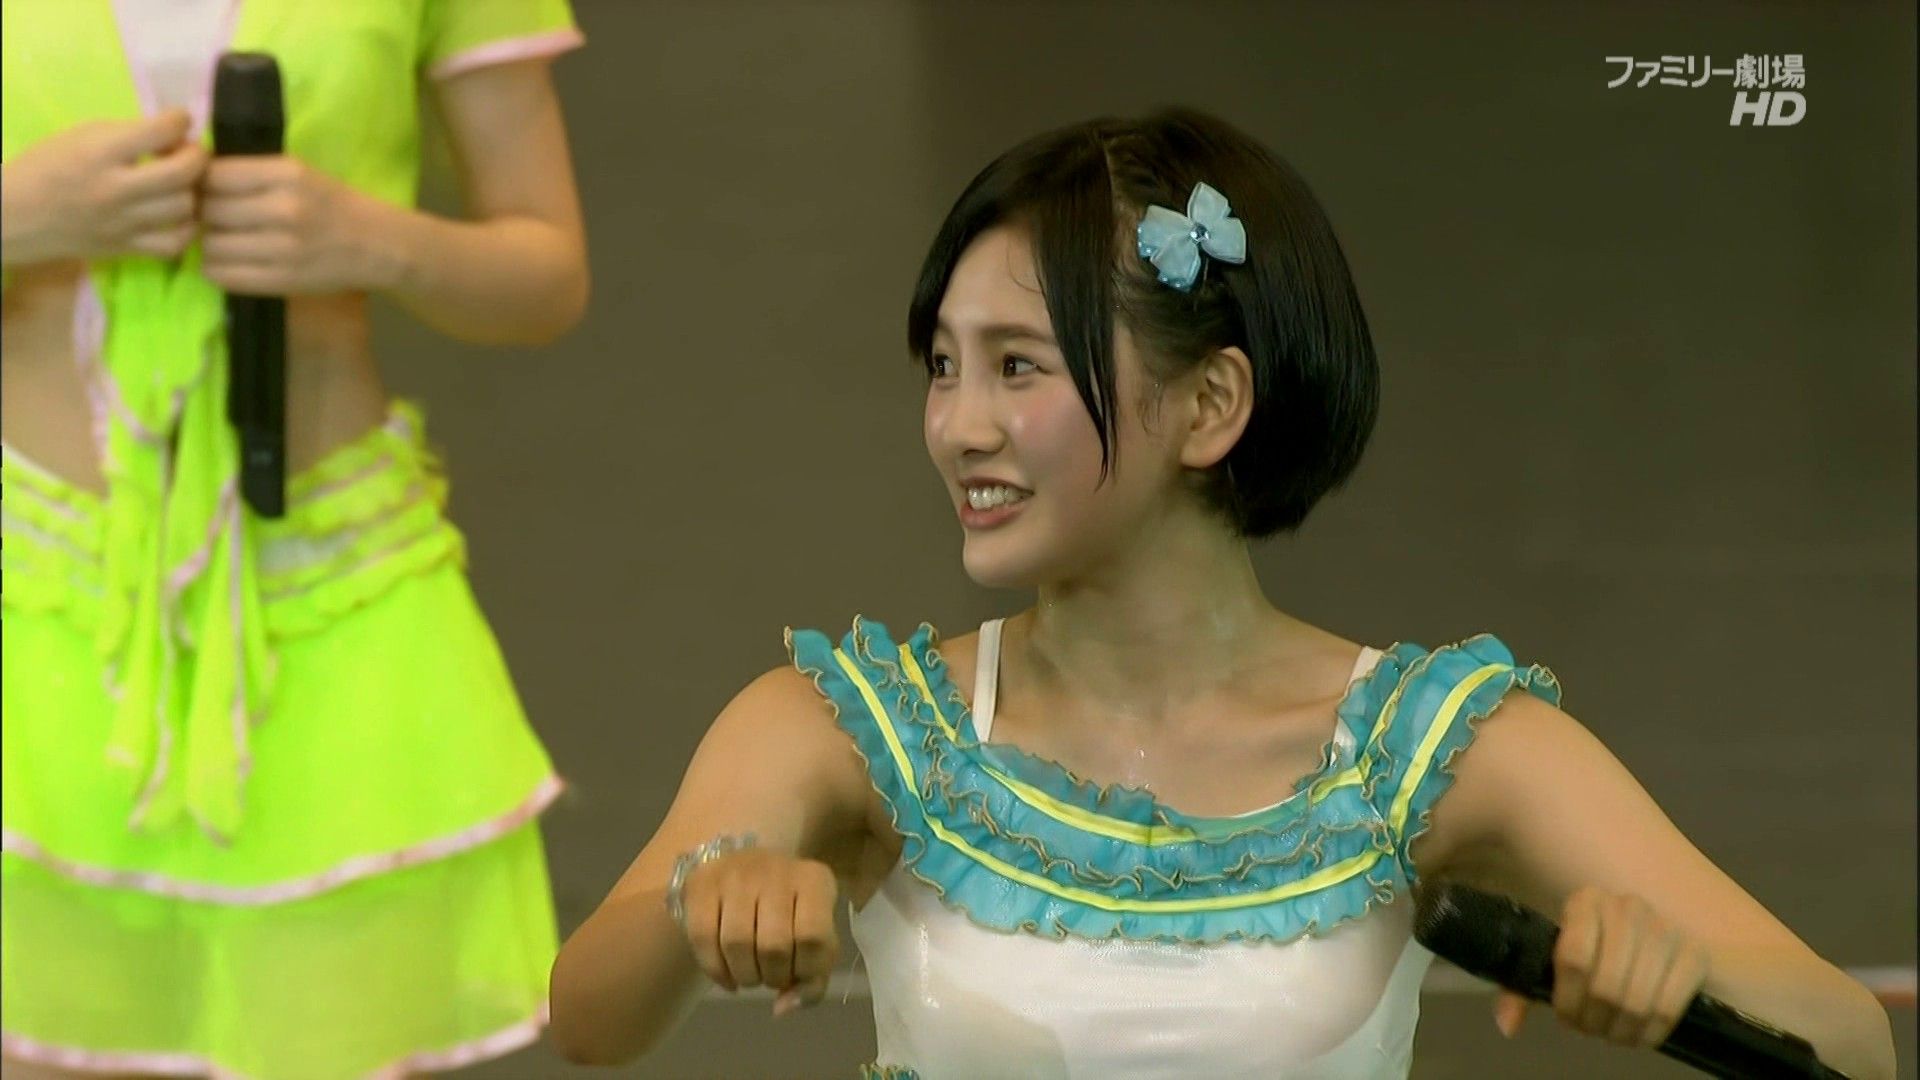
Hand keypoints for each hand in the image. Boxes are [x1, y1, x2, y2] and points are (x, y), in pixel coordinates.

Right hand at [0, 110, 205, 265]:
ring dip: (192, 191)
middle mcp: (115, 189)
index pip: (161, 131)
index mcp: (99, 152)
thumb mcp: (80, 136)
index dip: (180, 121)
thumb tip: (174, 134)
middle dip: (197, 157)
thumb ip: (128, 134)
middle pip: (184, 173)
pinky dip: (185, 229)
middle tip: (189, 153)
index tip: (179, 121)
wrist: (13, 215)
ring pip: (185, 207)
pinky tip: (176, 216)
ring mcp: (123, 223)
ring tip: (180, 183)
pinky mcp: (125, 249)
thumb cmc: (46, 167)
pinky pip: (175, 243)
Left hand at [199, 155, 392, 295]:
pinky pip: (224, 274)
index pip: (213, 175)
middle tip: (213, 218)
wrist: (376, 245)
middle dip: (203, 214)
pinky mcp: (282, 280)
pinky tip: (229, 261)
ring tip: (225, 240)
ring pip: (211, 245)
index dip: (201, 183)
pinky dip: (216, 268)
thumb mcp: (296, 173)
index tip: (206, 190)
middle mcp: (284, 209)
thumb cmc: (331, 204)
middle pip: (208, 210)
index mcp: (286, 175)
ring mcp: (283, 249)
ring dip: (209, 243)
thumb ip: (248, 173)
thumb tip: (189, 179)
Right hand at [676, 849, 840, 1017]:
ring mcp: (735, 875)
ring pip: (737, 943)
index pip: (814, 938)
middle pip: (773, 944)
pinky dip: (716, 970)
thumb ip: (813, 977)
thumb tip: (782, 1008)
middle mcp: (775, 871)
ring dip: (745, 976)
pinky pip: (704, 938)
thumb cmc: (788, 909)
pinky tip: (727, 978)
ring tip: (750, 976)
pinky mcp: (702, 886)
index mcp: (814, 881)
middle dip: (773, 977)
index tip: (797, 975)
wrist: (739, 866)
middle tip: (771, 977)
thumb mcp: (815, 933)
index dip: (806, 971)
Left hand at [1494, 885, 1710, 1048]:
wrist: (1656, 945)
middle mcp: (1627, 907)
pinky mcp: (1695, 954)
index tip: (1567, 1019)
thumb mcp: (1554, 963)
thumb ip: (1523, 989)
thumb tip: (1507, 1025)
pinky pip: (1670, 1007)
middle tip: (1591, 1031)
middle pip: (1605, 986)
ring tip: (1613, 1036)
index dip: (1568, 1000)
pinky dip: (1651, 1032)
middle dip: (1594, 1021)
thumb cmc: (1595, 952)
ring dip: (1621, 1031)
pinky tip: (1641, 1036)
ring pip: (1637, 1001)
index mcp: (1586, 901)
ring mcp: (1665, 929)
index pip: (1573, 959)